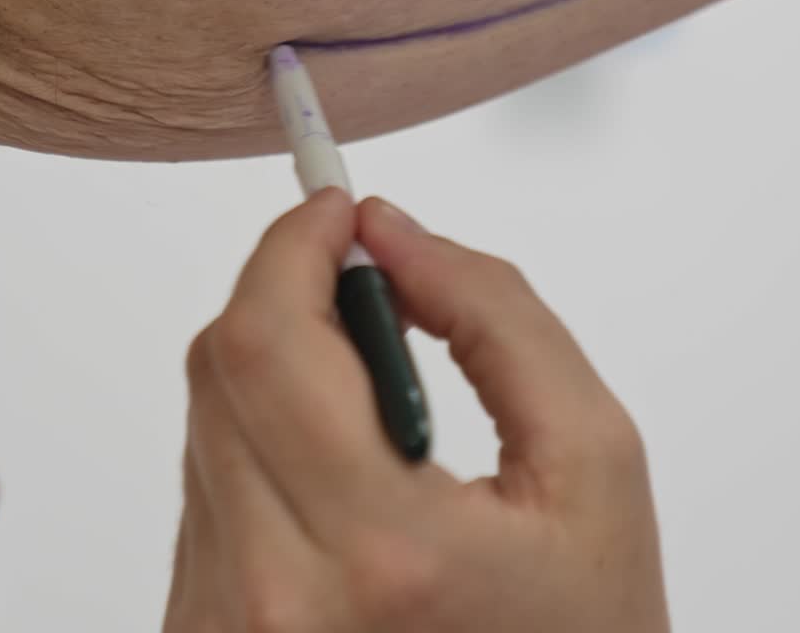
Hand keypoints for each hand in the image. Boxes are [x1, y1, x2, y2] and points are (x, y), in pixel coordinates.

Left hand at [164, 189, 669, 631]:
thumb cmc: (585, 629)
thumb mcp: (592, 458)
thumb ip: (493, 313)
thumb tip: (392, 231)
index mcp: (385, 552)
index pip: (269, 340)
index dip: (295, 244)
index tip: (339, 210)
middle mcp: (278, 601)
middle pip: (224, 366)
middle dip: (293, 288)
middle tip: (369, 282)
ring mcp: (226, 629)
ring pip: (209, 417)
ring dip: (283, 366)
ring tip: (378, 405)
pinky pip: (207, 482)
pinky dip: (267, 435)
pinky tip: (344, 467)